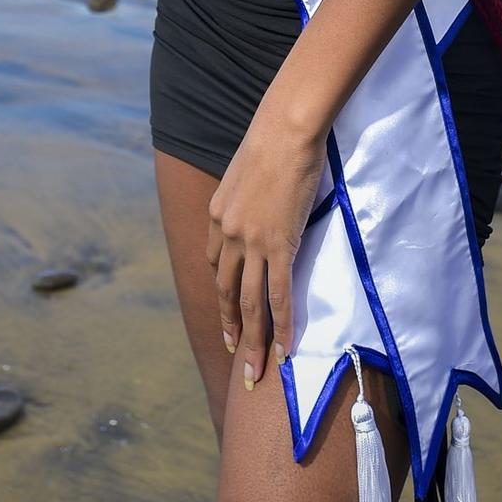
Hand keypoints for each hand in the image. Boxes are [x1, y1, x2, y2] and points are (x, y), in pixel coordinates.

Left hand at [205, 97, 327, 388]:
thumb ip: (247, 198)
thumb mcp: (246, 172)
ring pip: (249, 303)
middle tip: (236, 356)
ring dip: (253, 341)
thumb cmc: (272, 141)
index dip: (223, 290)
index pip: (216, 264)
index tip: (230, 310)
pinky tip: (285, 350)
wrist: (285, 130)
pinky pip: (278, 295)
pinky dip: (281, 327)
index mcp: (216, 215)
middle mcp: (228, 235)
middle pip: (226, 292)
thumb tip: (261, 207)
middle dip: (231, 328)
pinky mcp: (279, 245)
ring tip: (255, 372)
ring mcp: (252, 243)